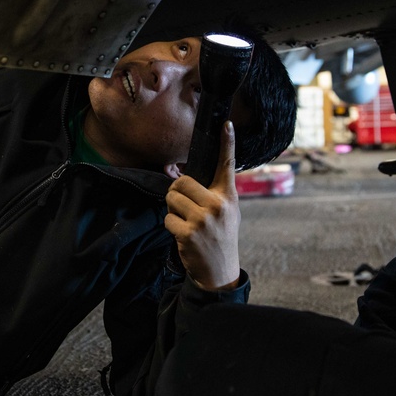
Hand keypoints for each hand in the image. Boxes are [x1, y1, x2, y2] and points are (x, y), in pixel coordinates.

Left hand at [164, 121, 241, 289]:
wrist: (220, 271)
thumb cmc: (220, 237)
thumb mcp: (226, 212)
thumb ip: (211, 193)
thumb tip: (179, 175)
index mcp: (229, 196)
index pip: (227, 165)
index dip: (227, 143)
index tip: (226, 124)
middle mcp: (218, 204)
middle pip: (182, 182)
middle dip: (177, 194)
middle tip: (185, 208)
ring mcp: (204, 219)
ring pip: (172, 199)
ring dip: (173, 210)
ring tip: (187, 223)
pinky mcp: (189, 232)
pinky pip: (167, 218)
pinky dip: (171, 226)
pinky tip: (184, 236)